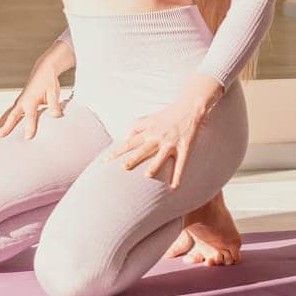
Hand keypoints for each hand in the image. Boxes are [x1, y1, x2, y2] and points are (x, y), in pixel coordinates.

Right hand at [0, 58, 65, 139]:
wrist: (43, 70)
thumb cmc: (48, 81)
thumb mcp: (54, 92)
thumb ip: (54, 106)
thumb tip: (55, 116)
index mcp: (31, 99)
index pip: (30, 116)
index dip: (29, 127)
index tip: (27, 138)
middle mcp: (22, 101)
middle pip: (11, 117)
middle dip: (4, 127)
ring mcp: (18, 102)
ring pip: (6, 115)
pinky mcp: (18, 103)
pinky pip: (9, 114)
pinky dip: (2, 121)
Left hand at [106, 75, 222, 189]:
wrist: (189, 108)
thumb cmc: (167, 115)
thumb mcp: (150, 118)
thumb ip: (136, 127)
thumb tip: (125, 137)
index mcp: (149, 132)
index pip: (130, 142)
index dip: (118, 151)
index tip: (106, 160)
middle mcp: (158, 138)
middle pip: (143, 149)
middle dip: (134, 158)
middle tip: (123, 167)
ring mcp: (171, 143)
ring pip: (161, 156)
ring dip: (155, 165)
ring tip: (147, 175)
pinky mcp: (184, 147)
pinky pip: (181, 163)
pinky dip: (178, 175)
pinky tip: (174, 186)